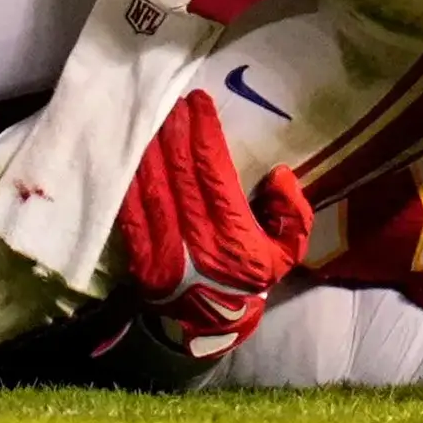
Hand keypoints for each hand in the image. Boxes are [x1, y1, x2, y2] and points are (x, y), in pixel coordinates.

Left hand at [112, 95, 286, 366]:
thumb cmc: (249, 280)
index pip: (214, 172)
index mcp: (233, 237)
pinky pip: (130, 206)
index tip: (199, 102)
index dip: (204, 133)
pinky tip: (130, 150)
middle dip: (175, 128)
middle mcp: (196, 238)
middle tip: (171, 97)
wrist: (208, 325)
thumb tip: (279, 175)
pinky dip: (129, 176)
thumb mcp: (288, 254)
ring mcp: (163, 247)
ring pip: (152, 183)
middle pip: (179, 170)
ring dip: (150, 144)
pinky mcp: (138, 253)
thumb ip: (294, 214)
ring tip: (150, 113)